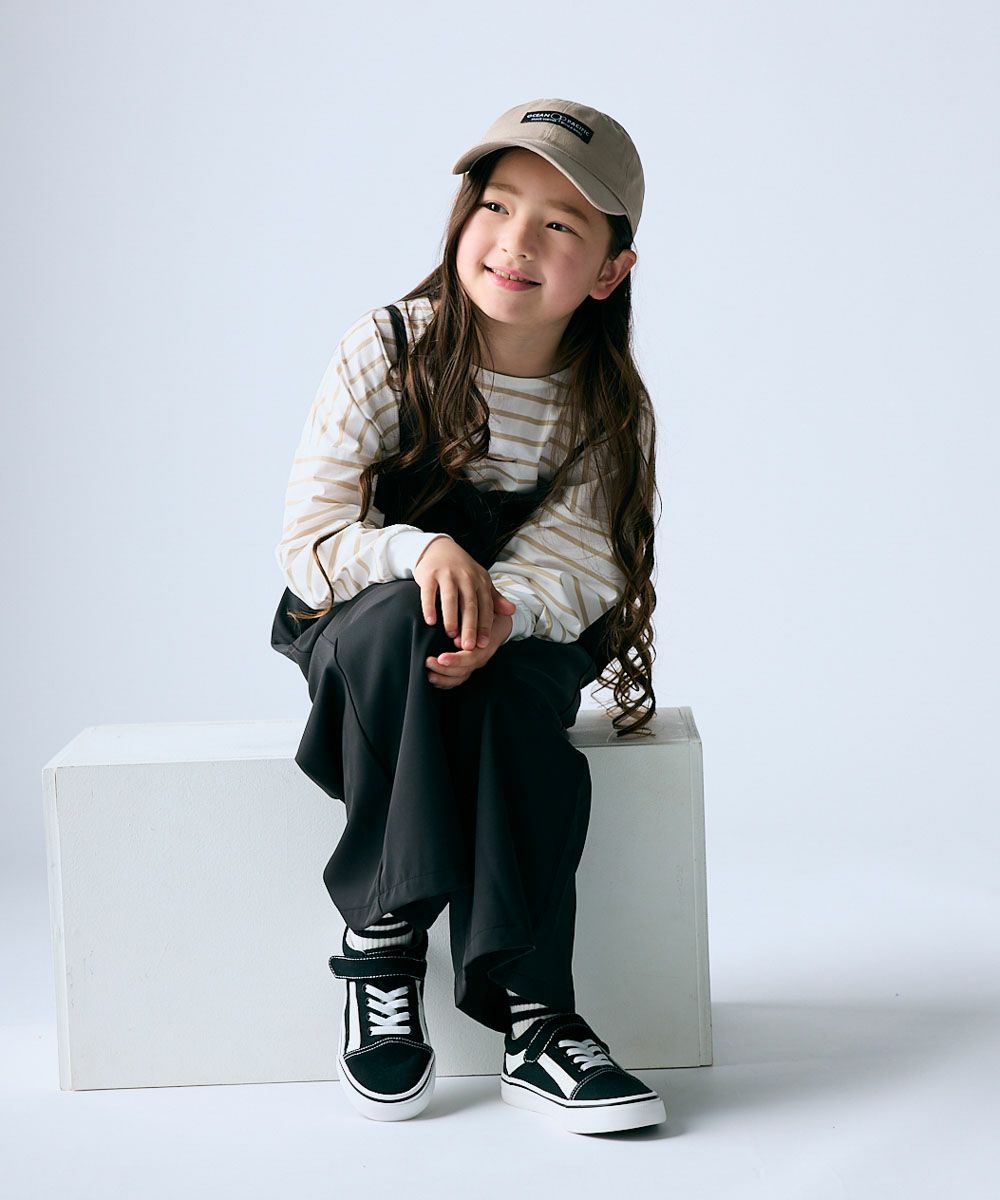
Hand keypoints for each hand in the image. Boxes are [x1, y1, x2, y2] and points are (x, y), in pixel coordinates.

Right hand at [413, 535, 517, 685]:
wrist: (439, 548)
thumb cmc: (462, 569)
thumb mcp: (481, 580)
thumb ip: (495, 598)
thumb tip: (511, 612)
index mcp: (480, 581)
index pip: (485, 606)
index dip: (485, 626)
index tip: (483, 644)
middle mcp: (465, 577)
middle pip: (469, 606)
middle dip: (470, 627)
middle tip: (468, 646)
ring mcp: (447, 575)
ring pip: (450, 599)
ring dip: (451, 618)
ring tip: (451, 635)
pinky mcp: (429, 574)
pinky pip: (429, 593)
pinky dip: (429, 607)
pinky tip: (430, 621)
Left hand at [425, 608, 512, 687]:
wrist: (498, 621)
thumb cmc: (487, 611)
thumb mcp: (486, 607)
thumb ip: (474, 618)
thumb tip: (458, 636)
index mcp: (486, 645)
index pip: (472, 657)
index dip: (456, 660)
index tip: (441, 658)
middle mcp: (480, 657)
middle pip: (463, 670)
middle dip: (444, 669)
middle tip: (428, 662)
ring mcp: (473, 663)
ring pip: (459, 677)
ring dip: (443, 678)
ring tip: (428, 674)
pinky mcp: (467, 666)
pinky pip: (456, 679)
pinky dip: (444, 682)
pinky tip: (432, 678)